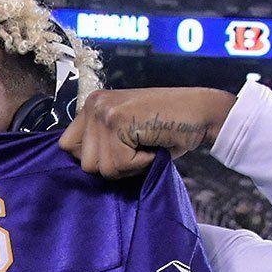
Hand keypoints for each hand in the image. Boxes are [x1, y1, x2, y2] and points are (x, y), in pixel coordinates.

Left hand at [59, 87, 236, 178]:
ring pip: (98, 168)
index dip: (93, 159)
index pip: (67, 147)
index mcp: (92, 105)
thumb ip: (99, 143)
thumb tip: (80, 168)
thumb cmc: (166, 128)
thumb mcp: (123, 134)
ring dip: (126, 167)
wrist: (204, 112)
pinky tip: (152, 145)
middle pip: (83, 163)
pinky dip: (139, 165)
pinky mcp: (118, 122)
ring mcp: (105, 111)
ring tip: (145, 145)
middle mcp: (94, 104)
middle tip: (138, 147)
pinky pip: (117, 166)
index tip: (120, 150)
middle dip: (112, 166)